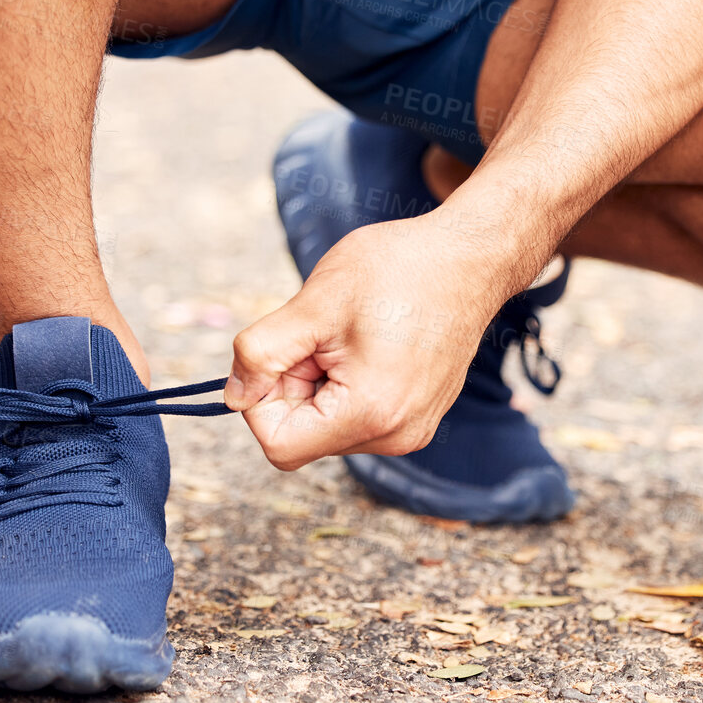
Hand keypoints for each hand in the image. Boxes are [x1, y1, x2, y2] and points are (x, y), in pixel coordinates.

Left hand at [223, 213, 511, 469]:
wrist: (471, 257)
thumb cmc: (399, 269)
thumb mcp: (314, 304)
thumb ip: (261, 354)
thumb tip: (232, 396)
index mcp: (370, 414)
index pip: (278, 445)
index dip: (262, 399)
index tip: (285, 351)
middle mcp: (396, 436)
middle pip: (303, 436)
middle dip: (295, 385)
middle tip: (323, 333)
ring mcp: (411, 430)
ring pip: (327, 425)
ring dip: (320, 382)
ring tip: (351, 335)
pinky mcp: (417, 417)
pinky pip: (356, 415)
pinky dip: (346, 382)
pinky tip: (370, 342)